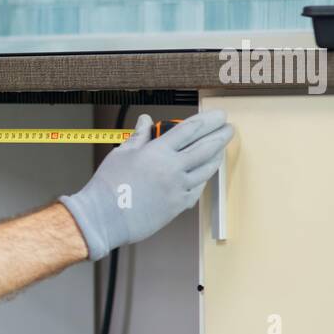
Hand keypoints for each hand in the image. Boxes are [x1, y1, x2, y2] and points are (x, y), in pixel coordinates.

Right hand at [59, 110, 233, 261]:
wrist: (104, 217)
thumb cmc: (108, 186)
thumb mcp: (121, 154)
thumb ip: (139, 136)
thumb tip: (145, 120)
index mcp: (158, 152)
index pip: (190, 130)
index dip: (208, 120)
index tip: (218, 116)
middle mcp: (172, 168)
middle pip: (205, 147)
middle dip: (220, 135)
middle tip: (229, 128)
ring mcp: (178, 188)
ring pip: (206, 169)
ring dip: (217, 156)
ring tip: (221, 148)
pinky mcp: (177, 206)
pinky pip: (198, 188)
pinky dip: (204, 178)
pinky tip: (205, 173)